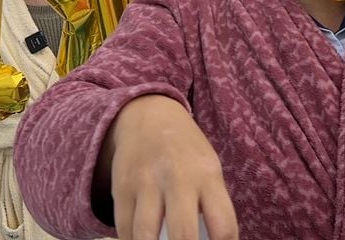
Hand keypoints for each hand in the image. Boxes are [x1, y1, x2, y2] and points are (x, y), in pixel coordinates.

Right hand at [100, 95, 237, 239]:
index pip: (223, 225)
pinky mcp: (121, 188)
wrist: (148, 116)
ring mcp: (146, 183)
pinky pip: (124, 229)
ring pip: (145, 236)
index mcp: (207, 176)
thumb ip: (211, 205)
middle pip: (183, 234)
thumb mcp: (208, 169)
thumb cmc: (186, 151)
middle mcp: (178, 179)